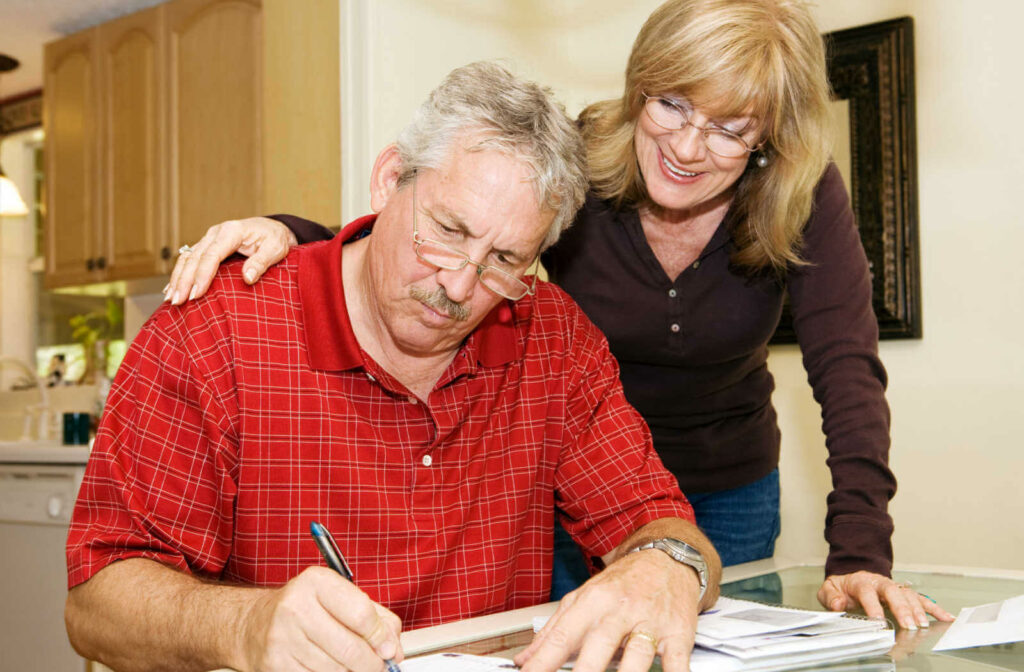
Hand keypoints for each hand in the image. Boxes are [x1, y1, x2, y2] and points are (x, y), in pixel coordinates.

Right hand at [165, 217, 295, 304]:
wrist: (272, 228)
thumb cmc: (274, 239)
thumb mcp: (275, 249)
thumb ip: (261, 262)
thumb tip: (247, 278)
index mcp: (232, 232)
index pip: (212, 255)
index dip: (202, 275)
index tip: (196, 294)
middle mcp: (216, 233)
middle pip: (195, 257)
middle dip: (184, 280)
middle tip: (178, 300)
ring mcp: (209, 238)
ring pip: (187, 257)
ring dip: (177, 278)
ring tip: (171, 298)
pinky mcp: (207, 245)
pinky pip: (189, 258)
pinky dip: (179, 273)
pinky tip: (171, 288)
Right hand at [239, 566, 402, 670]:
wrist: (253, 624)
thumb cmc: (304, 609)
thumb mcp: (339, 598)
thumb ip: (374, 618)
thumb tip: (393, 649)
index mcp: (316, 583)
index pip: (361, 614)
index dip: (381, 637)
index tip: (388, 648)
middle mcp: (296, 607)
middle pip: (351, 648)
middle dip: (372, 663)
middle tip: (378, 665)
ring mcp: (283, 638)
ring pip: (336, 670)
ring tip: (352, 664)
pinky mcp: (275, 665)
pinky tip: (330, 668)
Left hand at [514, 549, 700, 671]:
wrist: (667, 558)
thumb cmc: (622, 583)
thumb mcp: (583, 598)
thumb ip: (553, 631)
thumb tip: (524, 659)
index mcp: (593, 601)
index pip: (563, 636)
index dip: (543, 661)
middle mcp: (621, 610)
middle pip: (599, 643)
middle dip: (585, 671)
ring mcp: (651, 622)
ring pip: (638, 653)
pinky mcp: (679, 634)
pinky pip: (679, 660)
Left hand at [818, 571, 954, 629]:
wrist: (852, 578)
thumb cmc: (843, 588)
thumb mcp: (829, 589)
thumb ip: (831, 597)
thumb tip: (838, 604)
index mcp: (861, 582)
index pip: (868, 593)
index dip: (873, 606)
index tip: (878, 621)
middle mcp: (881, 583)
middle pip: (893, 592)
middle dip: (902, 609)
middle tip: (908, 625)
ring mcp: (894, 588)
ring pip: (909, 596)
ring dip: (917, 611)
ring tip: (923, 626)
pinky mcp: (905, 594)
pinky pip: (921, 600)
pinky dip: (935, 609)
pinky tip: (945, 617)